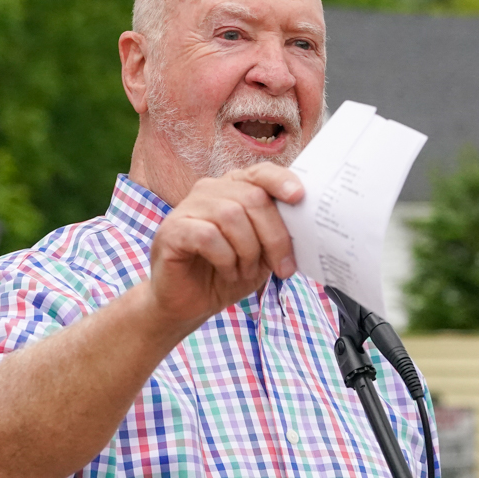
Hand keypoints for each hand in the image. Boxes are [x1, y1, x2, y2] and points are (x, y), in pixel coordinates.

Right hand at [144, 162, 303, 333]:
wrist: (189, 304)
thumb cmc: (226, 274)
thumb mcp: (261, 254)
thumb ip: (277, 234)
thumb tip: (306, 225)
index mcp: (234, 189)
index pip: (261, 173)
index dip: (281, 181)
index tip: (299, 197)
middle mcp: (210, 190)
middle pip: (253, 198)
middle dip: (274, 236)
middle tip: (281, 267)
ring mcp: (188, 208)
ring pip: (231, 215)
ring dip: (247, 251)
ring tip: (245, 271)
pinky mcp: (172, 231)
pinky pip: (207, 236)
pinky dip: (225, 259)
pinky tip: (227, 272)